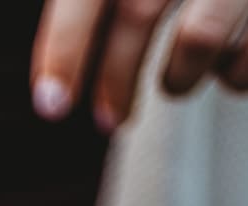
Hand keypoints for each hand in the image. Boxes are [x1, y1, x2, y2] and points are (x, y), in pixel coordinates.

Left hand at [32, 0, 247, 130]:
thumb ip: (92, 7)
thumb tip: (54, 78)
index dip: (65, 46)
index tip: (51, 106)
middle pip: (139, 13)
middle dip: (116, 82)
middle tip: (108, 120)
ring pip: (198, 39)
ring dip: (178, 79)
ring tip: (173, 81)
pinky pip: (243, 61)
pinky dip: (229, 75)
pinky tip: (222, 65)